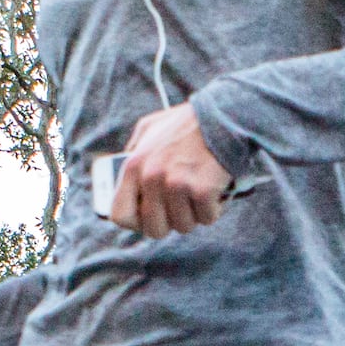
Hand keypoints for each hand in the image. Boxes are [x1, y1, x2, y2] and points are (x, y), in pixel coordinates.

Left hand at [108, 104, 231, 236]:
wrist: (223, 116)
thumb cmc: (187, 124)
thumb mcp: (149, 129)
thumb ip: (133, 153)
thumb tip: (121, 177)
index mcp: (134, 165)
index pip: (120, 215)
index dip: (137, 222)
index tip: (149, 217)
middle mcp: (152, 177)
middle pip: (155, 229)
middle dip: (170, 223)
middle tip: (181, 207)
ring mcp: (177, 185)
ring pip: (184, 226)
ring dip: (194, 214)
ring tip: (200, 191)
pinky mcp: (202, 190)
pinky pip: (207, 218)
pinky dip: (214, 208)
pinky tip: (215, 189)